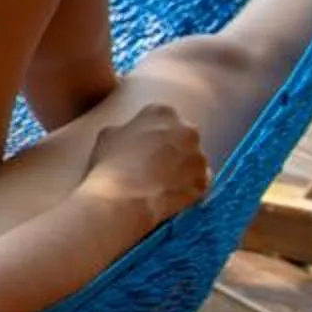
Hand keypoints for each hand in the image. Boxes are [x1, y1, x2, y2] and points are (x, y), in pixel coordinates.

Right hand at [78, 106, 209, 222]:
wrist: (123, 200)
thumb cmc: (110, 165)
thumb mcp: (108, 135)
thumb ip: (126, 129)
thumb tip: (130, 135)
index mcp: (162, 112)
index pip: (162, 118)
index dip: (151, 134)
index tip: (143, 146)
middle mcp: (187, 129)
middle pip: (182, 137)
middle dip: (172, 149)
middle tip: (153, 165)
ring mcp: (199, 157)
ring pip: (192, 161)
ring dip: (181, 170)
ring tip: (160, 184)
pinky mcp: (203, 182)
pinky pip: (197, 184)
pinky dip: (186, 189)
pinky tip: (168, 196)